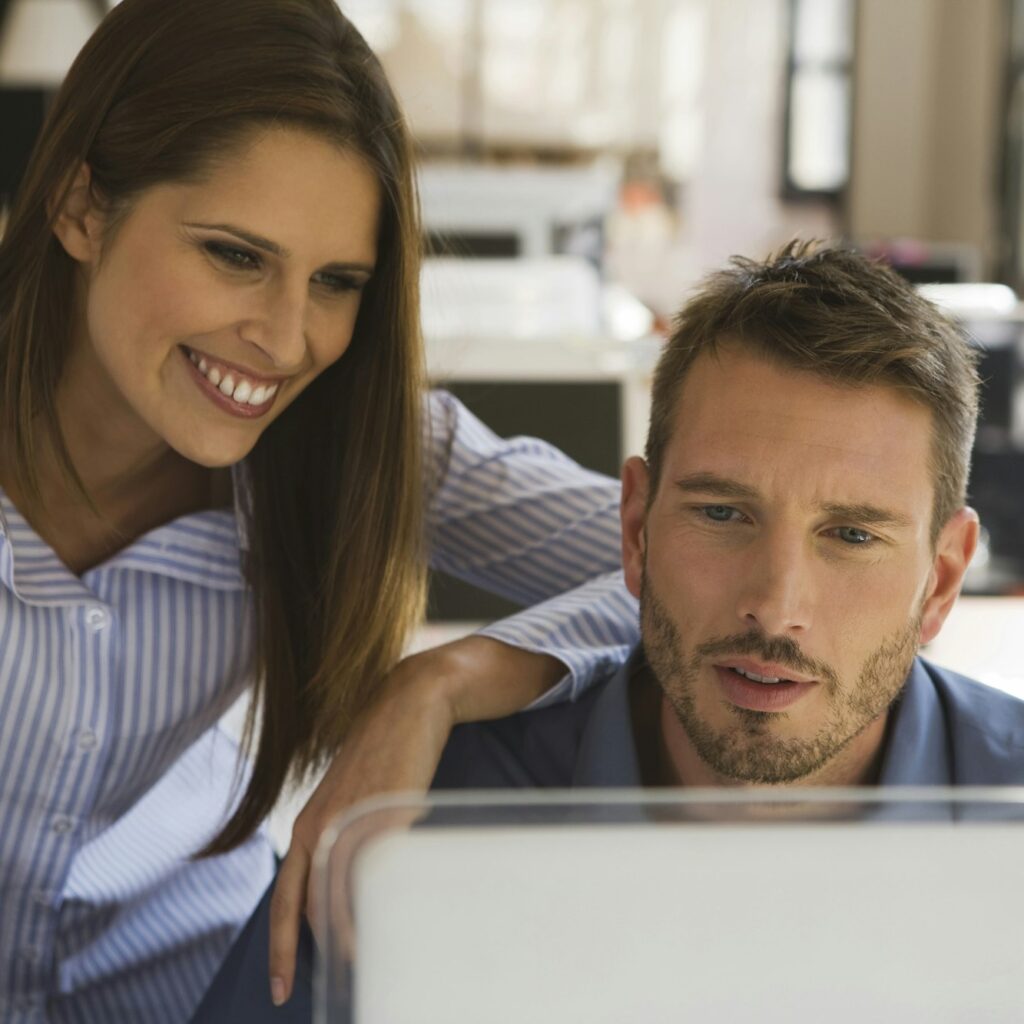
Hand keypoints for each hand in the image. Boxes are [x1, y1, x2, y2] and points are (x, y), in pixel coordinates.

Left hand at [267, 636, 565, 1004]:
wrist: (410, 700)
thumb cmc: (384, 751)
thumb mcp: (352, 797)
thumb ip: (344, 837)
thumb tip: (349, 883)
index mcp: (309, 825)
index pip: (286, 900)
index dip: (280, 947)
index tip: (282, 987)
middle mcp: (321, 826)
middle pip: (311, 907)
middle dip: (319, 949)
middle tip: (329, 984)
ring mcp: (353, 818)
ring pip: (343, 895)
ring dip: (351, 932)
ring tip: (364, 960)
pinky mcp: (387, 810)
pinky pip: (378, 871)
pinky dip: (378, 902)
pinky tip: (388, 919)